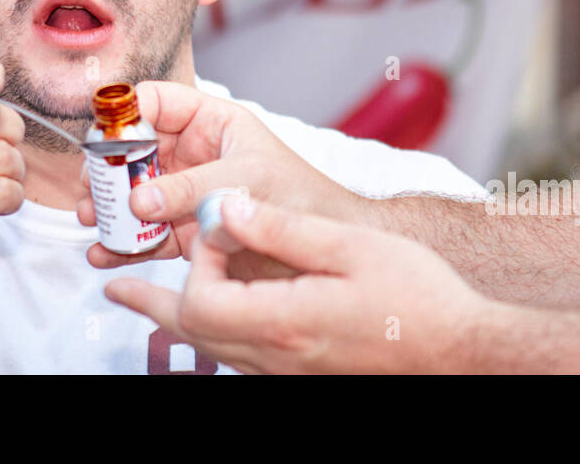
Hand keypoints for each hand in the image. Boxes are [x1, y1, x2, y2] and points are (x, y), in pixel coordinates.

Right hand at [76, 80, 361, 275]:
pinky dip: (123, 246)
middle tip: (91, 191)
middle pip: (132, 151)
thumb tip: (138, 202)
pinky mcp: (185, 231)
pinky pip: (145, 234)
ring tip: (90, 223)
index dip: (123, 114)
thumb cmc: (300, 197)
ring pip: (133, 194)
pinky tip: (103, 254)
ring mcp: (185, 193)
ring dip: (109, 209)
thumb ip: (190, 188)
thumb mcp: (245, 180)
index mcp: (209, 121)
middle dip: (107, 170)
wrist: (325, 250)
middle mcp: (192, 153)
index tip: (100, 138)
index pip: (154, 102)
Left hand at [104, 194, 498, 373]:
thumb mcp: (347, 249)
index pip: (200, 302)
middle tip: (116, 284)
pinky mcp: (300, 374)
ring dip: (178, 317)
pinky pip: (238, 356)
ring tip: (149, 297)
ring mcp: (286, 371)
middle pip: (192, 335)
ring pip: (212, 349)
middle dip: (152, 303)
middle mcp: (275, 357)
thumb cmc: (417, 299)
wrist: (462, 352)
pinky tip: (218, 313)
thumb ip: (278, 228)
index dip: (195, 263)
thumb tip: (221, 205)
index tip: (216, 226)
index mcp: (282, 323)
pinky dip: (213, 331)